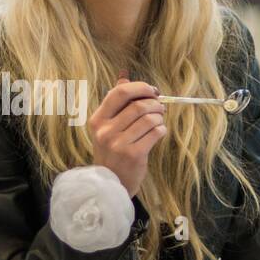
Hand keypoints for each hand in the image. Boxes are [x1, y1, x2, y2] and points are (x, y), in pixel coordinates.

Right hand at [87, 72, 166, 197]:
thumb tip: (124, 76)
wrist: (110, 183)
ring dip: (159, 116)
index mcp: (98, 120)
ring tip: (159, 120)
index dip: (140, 87)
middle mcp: (105, 131)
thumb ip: (116, 103)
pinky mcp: (133, 155)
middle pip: (138, 105)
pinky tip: (159, 132)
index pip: (119, 93)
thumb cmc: (111, 151)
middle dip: (155, 103)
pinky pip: (155, 132)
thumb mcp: (107, 127)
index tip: (151, 91)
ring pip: (149, 118)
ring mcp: (119, 144)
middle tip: (160, 107)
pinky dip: (161, 129)